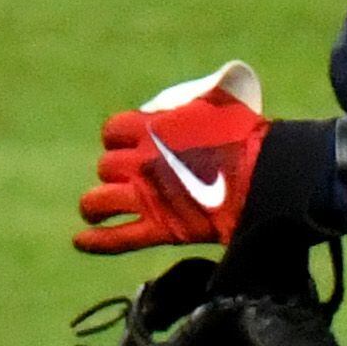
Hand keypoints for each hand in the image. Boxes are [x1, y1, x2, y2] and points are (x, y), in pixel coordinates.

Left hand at [75, 75, 269, 254]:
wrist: (265, 174)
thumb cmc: (246, 136)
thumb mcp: (216, 103)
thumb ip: (191, 104)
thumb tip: (188, 105)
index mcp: (151, 128)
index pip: (113, 131)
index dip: (117, 140)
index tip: (128, 146)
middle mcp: (141, 160)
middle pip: (106, 166)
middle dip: (114, 173)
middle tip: (128, 180)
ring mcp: (147, 195)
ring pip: (99, 200)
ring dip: (94, 205)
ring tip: (96, 210)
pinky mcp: (161, 227)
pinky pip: (118, 238)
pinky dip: (97, 241)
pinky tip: (81, 242)